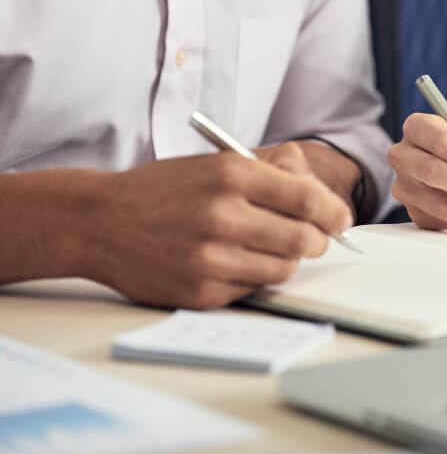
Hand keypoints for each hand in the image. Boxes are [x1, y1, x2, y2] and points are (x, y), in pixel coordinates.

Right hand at [85, 143, 352, 308]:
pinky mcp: (201, 290)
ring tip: (268, 246)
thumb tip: (318, 189)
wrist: (99, 221)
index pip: (309, 199)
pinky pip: (254, 288)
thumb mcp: (216, 162)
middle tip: (313, 237)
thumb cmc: (165, 190)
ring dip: (287, 259)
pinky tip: (236, 261)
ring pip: (285, 268)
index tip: (341, 219)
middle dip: (318, 239)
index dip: (334, 212)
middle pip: (305, 239)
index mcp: (231, 175)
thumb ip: (271, 169)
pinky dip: (255, 276)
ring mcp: (211, 257)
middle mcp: (223, 215)